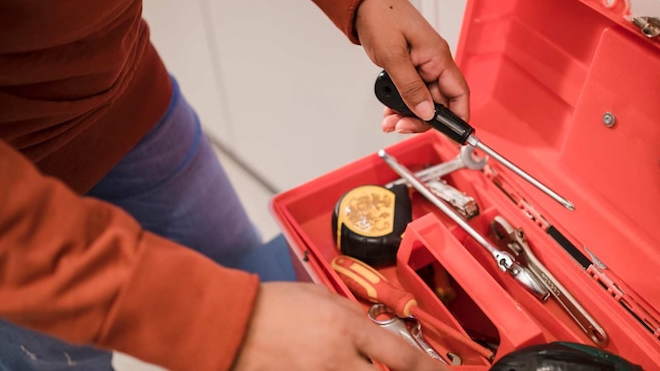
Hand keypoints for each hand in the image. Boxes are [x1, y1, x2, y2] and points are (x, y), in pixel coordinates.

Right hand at [232, 282, 448, 370]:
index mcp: (346, 328)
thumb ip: (350, 313)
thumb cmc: (271, 305)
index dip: (429, 370)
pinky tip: (331, 365)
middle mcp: (338, 360)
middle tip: (401, 369)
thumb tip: (372, 329)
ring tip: (357, 363)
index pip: (403, 357)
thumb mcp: (319, 296)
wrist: (229, 322)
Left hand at [355, 0, 469, 133]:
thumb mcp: (394, 56)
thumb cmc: (381, 16)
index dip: (458, 117)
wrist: (363, 0)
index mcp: (438, 57)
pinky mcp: (408, 67)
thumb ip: (410, 87)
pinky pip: (410, 92)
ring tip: (389, 120)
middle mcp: (433, 63)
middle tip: (400, 126)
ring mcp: (421, 66)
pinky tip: (388, 110)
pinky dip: (400, 104)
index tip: (452, 136)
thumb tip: (427, 113)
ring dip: (407, 114)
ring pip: (422, 100)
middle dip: (421, 119)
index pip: (459, 94)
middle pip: (438, 102)